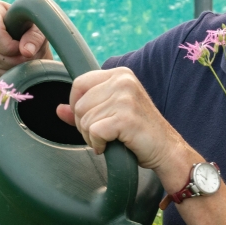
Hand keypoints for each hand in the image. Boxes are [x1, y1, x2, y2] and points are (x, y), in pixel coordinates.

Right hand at [0, 0, 52, 75]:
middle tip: (23, 61)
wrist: (25, 42)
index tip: (21, 50)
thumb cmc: (32, 32)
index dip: (9, 47)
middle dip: (9, 61)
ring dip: (4, 70)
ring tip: (18, 65)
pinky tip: (8, 70)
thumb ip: (35, 38)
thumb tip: (26, 51)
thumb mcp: (39, 31)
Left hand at [58, 68, 187, 172]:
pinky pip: (94, 131)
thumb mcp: (112, 114)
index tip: (91, 120)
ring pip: (85, 120)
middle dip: (84, 125)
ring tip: (110, 140)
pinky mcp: (126, 117)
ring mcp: (125, 98)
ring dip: (92, 137)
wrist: (166, 150)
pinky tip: (110, 146)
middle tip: (103, 135)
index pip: (79, 84)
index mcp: (120, 74)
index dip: (77, 106)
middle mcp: (123, 81)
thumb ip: (86, 109)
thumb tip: (59, 109)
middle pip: (79, 104)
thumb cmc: (139, 133)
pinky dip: (98, 144)